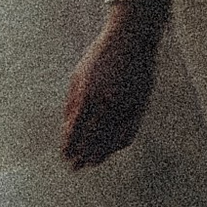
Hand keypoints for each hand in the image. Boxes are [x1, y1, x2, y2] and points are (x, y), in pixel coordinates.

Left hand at [60, 3, 159, 170]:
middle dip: (82, 156)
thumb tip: (67, 129)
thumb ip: (72, 103)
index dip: (70, 147)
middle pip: (93, 140)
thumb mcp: (78, 75)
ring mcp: (127, 105)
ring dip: (101, 154)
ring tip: (92, 163)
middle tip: (75, 168)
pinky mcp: (141, 105)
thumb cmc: (100, 55)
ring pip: (112, 140)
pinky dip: (119, 144)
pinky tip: (111, 150)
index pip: (76, 130)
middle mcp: (108, 103)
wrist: (131, 38)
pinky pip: (129, 132)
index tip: (65, 157)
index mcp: (89, 94)